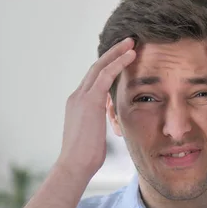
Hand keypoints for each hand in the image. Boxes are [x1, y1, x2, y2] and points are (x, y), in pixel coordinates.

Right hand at [56, 38, 135, 177]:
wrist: (74, 165)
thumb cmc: (86, 157)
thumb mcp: (95, 134)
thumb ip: (100, 120)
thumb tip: (110, 116)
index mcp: (77, 104)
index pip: (94, 79)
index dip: (108, 67)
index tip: (121, 58)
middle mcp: (77, 96)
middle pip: (96, 67)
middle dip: (112, 53)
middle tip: (128, 42)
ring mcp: (81, 97)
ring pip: (100, 66)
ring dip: (117, 53)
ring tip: (132, 43)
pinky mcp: (89, 101)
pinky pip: (106, 75)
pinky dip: (119, 63)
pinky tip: (131, 55)